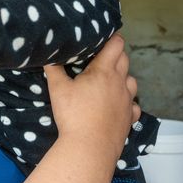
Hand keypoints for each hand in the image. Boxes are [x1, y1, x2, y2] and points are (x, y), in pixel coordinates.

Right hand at [44, 35, 138, 155]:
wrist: (90, 147)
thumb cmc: (74, 115)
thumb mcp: (58, 89)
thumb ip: (54, 69)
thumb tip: (48, 55)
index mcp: (103, 71)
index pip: (116, 45)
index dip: (112, 38)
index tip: (105, 36)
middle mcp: (120, 82)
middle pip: (125, 59)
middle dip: (116, 54)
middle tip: (102, 56)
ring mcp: (127, 101)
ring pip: (132, 80)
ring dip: (123, 76)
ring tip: (110, 80)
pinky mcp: (130, 117)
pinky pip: (134, 104)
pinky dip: (128, 101)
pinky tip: (118, 104)